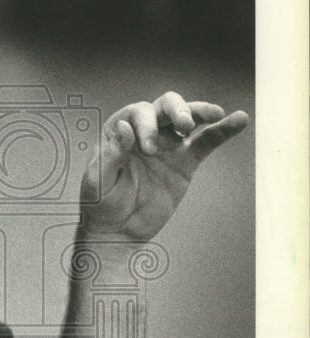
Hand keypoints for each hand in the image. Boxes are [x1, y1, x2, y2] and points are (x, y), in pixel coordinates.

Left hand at [79, 91, 248, 241]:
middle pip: (164, 107)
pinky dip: (223, 131)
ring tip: (215, 114)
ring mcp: (167, 144)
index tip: (149, 150)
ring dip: (199, 112)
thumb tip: (124, 126)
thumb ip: (111, 155)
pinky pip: (206, 142)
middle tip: (184, 126)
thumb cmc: (101, 205)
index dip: (146, 125)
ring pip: (187, 119)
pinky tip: (239, 120)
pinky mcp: (185, 161)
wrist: (119, 231)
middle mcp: (144, 131)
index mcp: (118, 130)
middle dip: (176, 110)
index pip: (137, 114)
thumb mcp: (98, 182)